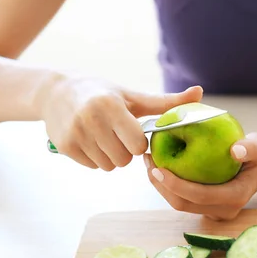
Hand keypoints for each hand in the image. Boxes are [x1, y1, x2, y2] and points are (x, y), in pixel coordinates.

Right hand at [40, 76, 202, 169]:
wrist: (56, 92)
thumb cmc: (103, 94)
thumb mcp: (134, 96)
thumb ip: (167, 102)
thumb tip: (200, 92)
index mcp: (111, 106)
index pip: (137, 144)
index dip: (140, 142)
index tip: (134, 132)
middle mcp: (91, 120)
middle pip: (124, 159)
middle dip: (126, 151)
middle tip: (119, 135)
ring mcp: (75, 134)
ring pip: (109, 166)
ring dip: (112, 156)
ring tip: (105, 137)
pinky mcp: (64, 146)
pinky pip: (93, 166)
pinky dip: (96, 158)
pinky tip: (91, 140)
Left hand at [144, 132, 256, 219]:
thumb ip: (250, 148)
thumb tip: (236, 150)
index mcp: (234, 197)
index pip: (199, 196)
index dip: (175, 185)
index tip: (158, 168)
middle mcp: (223, 210)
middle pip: (183, 204)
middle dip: (161, 186)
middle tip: (148, 161)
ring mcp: (214, 211)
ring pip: (180, 204)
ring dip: (161, 186)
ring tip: (150, 162)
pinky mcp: (207, 207)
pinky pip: (184, 199)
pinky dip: (169, 185)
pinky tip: (161, 166)